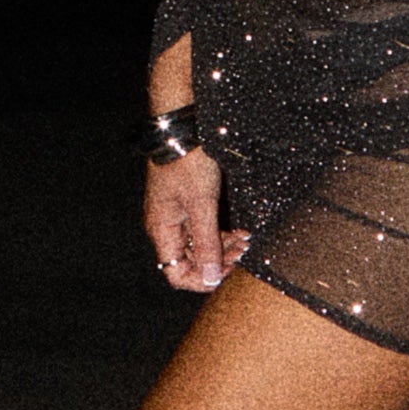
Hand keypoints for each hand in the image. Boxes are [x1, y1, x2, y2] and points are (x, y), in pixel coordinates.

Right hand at [143, 151, 246, 295]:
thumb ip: (207, 243)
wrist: (183, 130)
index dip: (201, 279)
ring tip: (245, 240)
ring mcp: (177, 216)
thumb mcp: (202, 205)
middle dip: (218, 261)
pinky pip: (203, 229)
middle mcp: (166, 228)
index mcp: (163, 231)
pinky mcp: (187, 205)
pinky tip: (240, 230)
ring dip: (223, 247)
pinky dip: (221, 233)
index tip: (227, 271)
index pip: (176, 274)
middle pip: (191, 261)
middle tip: (243, 253)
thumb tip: (210, 277)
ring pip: (200, 245)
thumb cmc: (188, 163)